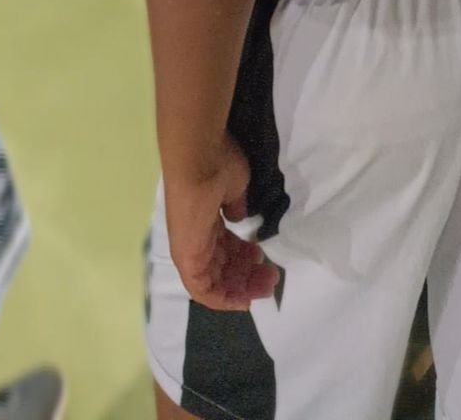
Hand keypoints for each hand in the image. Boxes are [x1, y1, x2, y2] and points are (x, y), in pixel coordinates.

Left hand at [164, 137, 279, 310]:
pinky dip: (223, 298)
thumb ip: (236, 207)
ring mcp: (190, 249)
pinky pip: (204, 290)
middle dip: (248, 275)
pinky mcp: (188, 260)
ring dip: (242, 287)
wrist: (198, 160)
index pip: (224, 247)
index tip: (263, 260)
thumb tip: (237, 217)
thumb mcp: (234, 188)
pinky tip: (245, 299)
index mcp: (205, 220)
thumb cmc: (218, 167)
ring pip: (216, 281)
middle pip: (222, 266)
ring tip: (268, 283)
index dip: (243, 257)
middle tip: (272, 276)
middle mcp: (196, 238)